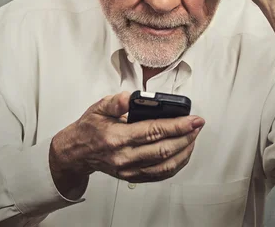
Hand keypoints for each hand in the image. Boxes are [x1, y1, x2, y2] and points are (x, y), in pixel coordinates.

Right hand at [49, 92, 203, 195]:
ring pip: (165, 165)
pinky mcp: (133, 177)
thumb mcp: (97, 108)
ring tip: (193, 137)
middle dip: (186, 136)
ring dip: (184, 151)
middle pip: (164, 149)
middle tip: (198, 125)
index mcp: (117, 137)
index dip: (177, 125)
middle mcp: (125, 156)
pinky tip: (182, 152)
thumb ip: (115, 102)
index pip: (153, 131)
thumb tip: (129, 97)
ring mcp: (129, 170)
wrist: (76, 153)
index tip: (193, 119)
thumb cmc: (89, 129)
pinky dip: (176, 164)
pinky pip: (160, 174)